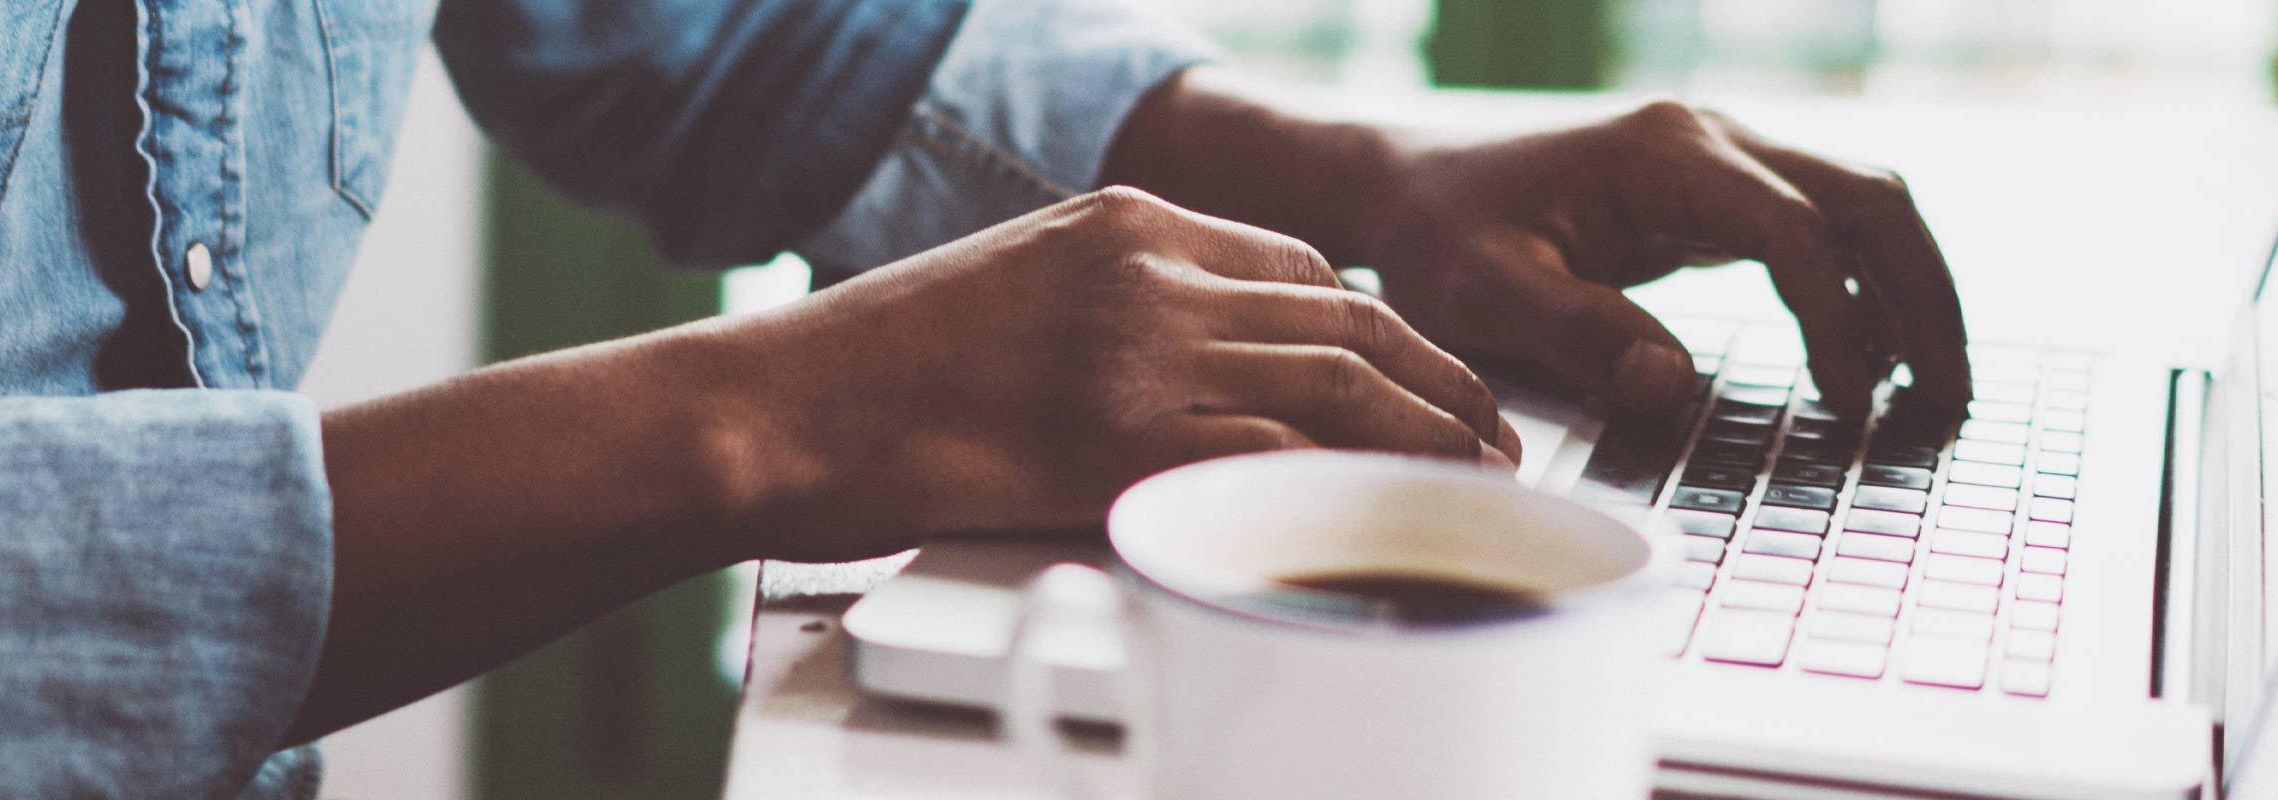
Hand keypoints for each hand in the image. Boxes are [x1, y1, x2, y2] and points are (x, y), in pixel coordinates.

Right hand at [710, 186, 1514, 559]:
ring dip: (1426, 436)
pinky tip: (1389, 514)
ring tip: (1476, 479)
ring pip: (1337, 385)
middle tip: (1494, 431)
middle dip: (1440, 380)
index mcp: (1125, 220)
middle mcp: (1149, 272)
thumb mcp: (1019, 288)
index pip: (1301, 268)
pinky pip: (1274, 456)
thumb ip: (1118, 308)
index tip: (1424, 374)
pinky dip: (1350, 485)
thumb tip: (1205, 369)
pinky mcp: (1120, 441)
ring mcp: (1139, 354)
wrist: (783, 406)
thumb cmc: (879, 371)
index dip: (1384, 330)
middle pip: (1348, 321)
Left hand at [1105, 71, 1973, 424]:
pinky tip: (1875, 364)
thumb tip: (1673, 388)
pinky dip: (1868, 290)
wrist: (1406, 188)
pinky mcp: (1721, 194)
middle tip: (1948, 403)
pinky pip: (1827, 230)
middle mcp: (1712, 140)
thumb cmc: (1439, 237)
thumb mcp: (1488, 294)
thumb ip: (1581, 335)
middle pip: (1869, 199)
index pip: (1795, 232)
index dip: (1837, 322)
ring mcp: (1724, 160)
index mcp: (1665, 155)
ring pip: (1866, 206)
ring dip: (1912, 293)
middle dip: (1923, 299)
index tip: (1850, 405)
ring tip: (1935, 394)